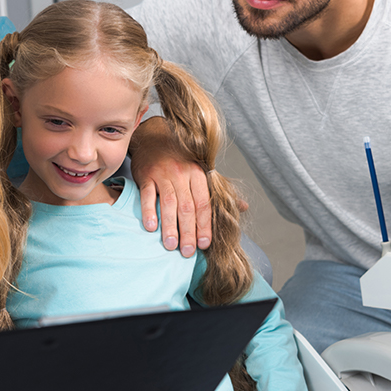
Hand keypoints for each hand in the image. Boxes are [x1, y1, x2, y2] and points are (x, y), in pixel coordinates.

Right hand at [130, 117, 211, 257]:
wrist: (154, 138)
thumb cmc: (180, 160)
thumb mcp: (202, 172)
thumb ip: (219, 192)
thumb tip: (243, 207)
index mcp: (199, 175)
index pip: (204, 204)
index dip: (205, 226)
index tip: (204, 244)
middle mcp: (183, 174)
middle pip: (187, 207)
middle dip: (188, 231)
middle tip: (187, 252)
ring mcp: (164, 174)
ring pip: (169, 204)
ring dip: (170, 227)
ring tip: (171, 245)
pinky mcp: (147, 175)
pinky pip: (148, 195)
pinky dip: (149, 211)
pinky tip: (151, 227)